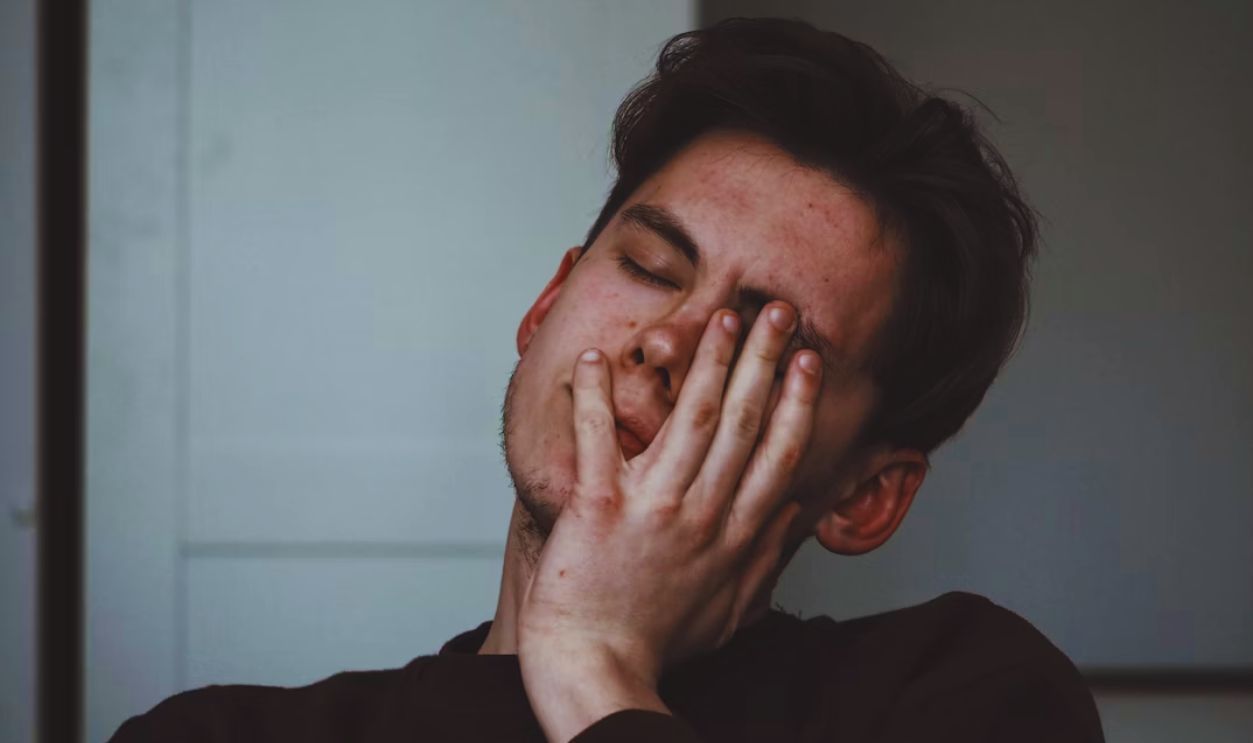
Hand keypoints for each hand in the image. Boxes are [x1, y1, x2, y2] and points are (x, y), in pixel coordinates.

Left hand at [516, 302, 822, 740]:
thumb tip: (799, 514)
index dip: (797, 401)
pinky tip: (594, 357)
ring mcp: (652, 508)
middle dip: (764, 359)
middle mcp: (702, 513)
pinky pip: (597, 441)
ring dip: (708, 363)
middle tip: (777, 311)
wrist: (597, 670)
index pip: (778, 454)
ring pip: (689, 420)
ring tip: (722, 317)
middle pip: (743, 422)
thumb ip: (767, 557)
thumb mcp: (732, 609)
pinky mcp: (598, 508)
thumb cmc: (658, 643)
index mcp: (735, 534)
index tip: (809, 360)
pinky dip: (593, 398)